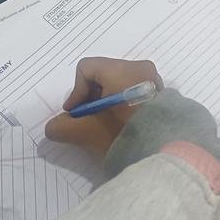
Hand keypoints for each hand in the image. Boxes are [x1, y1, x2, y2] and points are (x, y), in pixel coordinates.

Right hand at [44, 58, 162, 158]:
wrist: (166, 151)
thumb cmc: (125, 134)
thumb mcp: (88, 132)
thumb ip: (63, 127)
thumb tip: (53, 127)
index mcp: (123, 70)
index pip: (87, 68)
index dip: (76, 91)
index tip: (77, 114)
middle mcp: (141, 68)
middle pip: (103, 75)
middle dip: (91, 98)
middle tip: (89, 121)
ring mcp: (153, 81)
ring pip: (119, 85)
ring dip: (106, 103)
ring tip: (105, 126)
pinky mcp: (162, 96)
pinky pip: (134, 92)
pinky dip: (123, 105)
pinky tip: (122, 127)